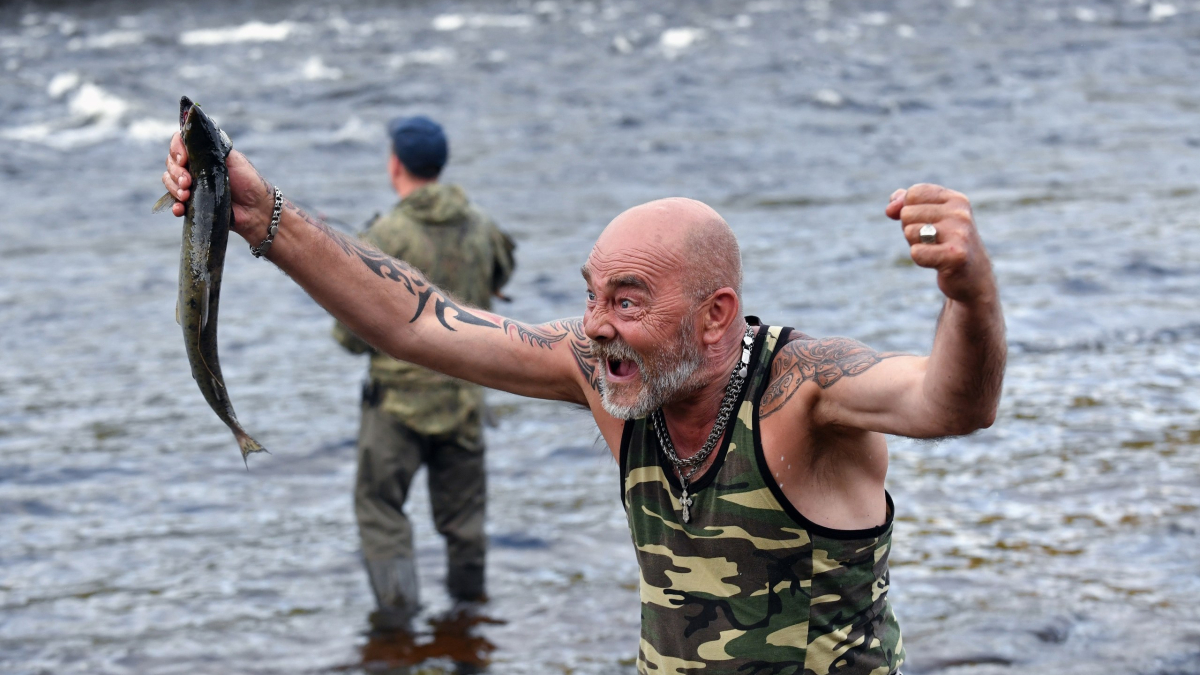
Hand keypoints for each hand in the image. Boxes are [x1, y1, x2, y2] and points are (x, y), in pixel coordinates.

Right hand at [161, 132, 275, 241]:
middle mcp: (194, 167)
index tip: (184, 159)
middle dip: (176, 172)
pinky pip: (175, 203)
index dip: (176, 150)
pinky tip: (181, 209)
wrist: (256, 208)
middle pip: (171, 163)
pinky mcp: (193, 203)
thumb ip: (212, 146)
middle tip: (187, 182)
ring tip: (186, 195)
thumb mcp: (232, 158)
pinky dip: (175, 206)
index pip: (178, 144)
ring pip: (169, 181)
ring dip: (174, 188)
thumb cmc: (247, 180)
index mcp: (202, 154)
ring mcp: (192, 185)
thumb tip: (193, 134)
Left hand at [885, 184, 995, 303]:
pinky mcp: (956, 256)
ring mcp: (960, 233)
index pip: (913, 193)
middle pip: (907, 213)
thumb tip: (890, 208)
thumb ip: (905, 204)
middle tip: (931, 241)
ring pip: (909, 231)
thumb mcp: (928, 218)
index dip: (907, 210)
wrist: (973, 277)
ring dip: (915, 244)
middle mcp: (960, 213)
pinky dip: (920, 258)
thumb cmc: (944, 243)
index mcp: (955, 199)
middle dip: (911, 229)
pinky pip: (916, 252)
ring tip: (935, 250)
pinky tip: (936, 262)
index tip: (925, 223)